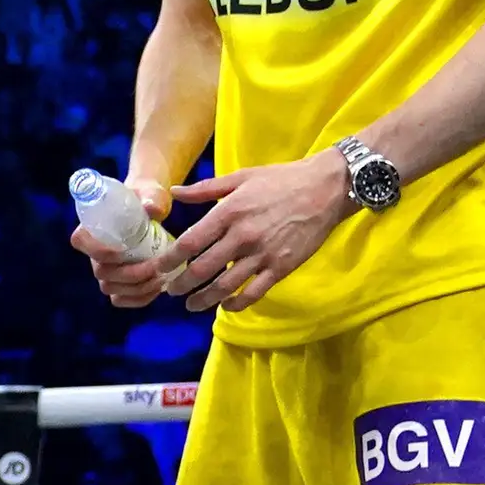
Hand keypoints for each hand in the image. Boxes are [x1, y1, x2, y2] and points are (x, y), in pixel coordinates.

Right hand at [70, 175, 178, 310]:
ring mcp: (105, 270)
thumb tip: (152, 208)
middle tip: (158, 266)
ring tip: (162, 277)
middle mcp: (93, 252)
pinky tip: (157, 289)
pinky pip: (121, 300)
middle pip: (102, 273)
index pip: (81, 242)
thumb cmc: (146, 197)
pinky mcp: (118, 283)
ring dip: (138, 288)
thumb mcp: (150, 193)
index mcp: (91, 226)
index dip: (99, 251)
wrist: (150, 207)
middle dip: (132, 274)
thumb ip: (152, 198)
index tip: (124, 250)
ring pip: (112, 289)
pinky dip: (139, 299)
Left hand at [155, 156, 359, 314]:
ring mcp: (263, 254)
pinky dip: (236, 304)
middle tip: (170, 292)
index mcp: (229, 212)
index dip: (170, 260)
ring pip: (225, 286)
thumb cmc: (281, 180)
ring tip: (192, 305)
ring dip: (204, 299)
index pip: (190, 242)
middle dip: (182, 285)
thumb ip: (205, 189)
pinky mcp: (281, 267)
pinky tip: (225, 306)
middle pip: (203, 269)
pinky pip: (254, 293)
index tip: (159, 269)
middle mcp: (242, 236)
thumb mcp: (241, 178)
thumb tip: (174, 192)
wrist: (326, 188)